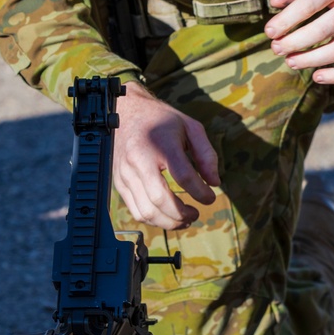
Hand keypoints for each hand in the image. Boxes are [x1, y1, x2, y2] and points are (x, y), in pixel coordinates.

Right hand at [113, 81, 219, 229]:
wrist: (126, 112)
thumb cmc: (160, 120)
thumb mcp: (190, 127)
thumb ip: (206, 154)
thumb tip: (214, 182)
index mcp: (161, 143)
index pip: (183, 176)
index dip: (200, 192)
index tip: (210, 198)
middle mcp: (139, 159)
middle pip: (160, 199)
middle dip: (182, 214)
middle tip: (196, 214)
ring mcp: (125, 172)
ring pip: (146, 210)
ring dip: (169, 222)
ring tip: (184, 219)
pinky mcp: (119, 182)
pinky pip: (135, 210)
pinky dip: (154, 219)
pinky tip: (166, 216)